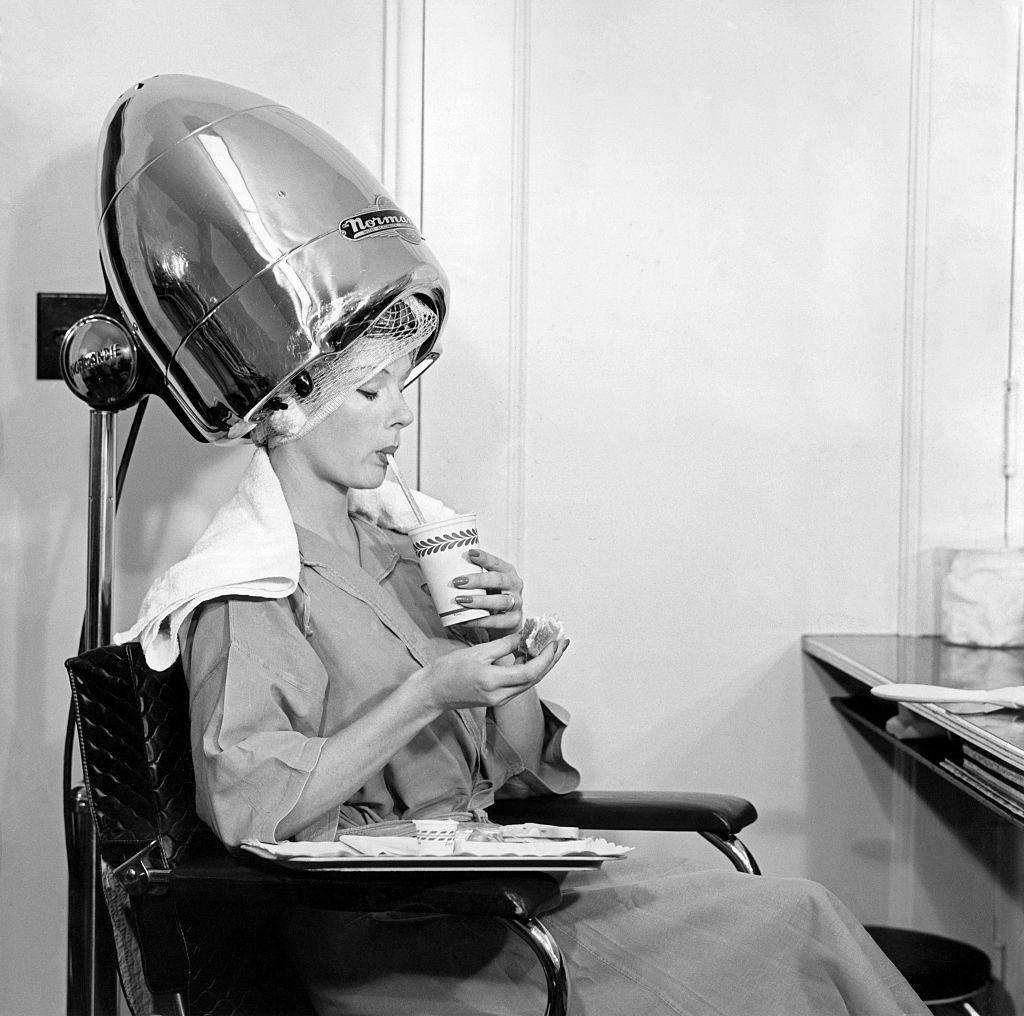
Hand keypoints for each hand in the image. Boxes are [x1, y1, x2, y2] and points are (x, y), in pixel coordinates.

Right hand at [416, 631, 568, 710]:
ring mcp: (499, 699)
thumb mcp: (476, 652)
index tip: (555, 640)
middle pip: (535, 678)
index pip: (531, 671)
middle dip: (551, 659)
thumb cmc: (448, 671)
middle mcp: (500, 694)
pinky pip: (519, 683)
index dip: (546, 656)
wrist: (432, 692)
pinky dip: (528, 669)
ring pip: (529, 681)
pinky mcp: (497, 698)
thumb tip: (523, 636)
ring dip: (542, 664)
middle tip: (562, 641)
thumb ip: (502, 645)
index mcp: (494, 682)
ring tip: (550, 645)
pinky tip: (530, 655)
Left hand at [450, 548, 524, 635]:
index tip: (470, 553)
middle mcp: (514, 585)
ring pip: (500, 601)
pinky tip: (465, 620)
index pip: (496, 562)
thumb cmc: (490, 600)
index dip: (485, 557)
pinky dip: (480, 621)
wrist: (505, 625)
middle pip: (499, 580)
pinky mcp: (513, 621)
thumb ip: (458, 585)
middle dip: (478, 580)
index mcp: (506, 572)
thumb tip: (426, 585)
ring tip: (462, 600)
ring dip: (480, 600)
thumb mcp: (479, 588)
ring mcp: (516, 603)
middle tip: (458, 582)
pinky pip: (497, 621)